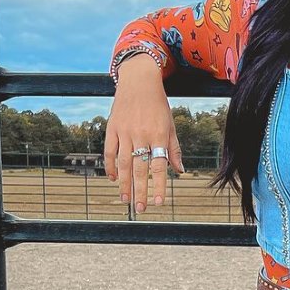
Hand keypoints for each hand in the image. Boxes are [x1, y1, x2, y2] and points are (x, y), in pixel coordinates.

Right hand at [104, 54, 185, 210]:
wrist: (138, 80)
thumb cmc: (158, 105)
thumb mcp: (170, 125)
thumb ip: (174, 149)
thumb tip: (180, 171)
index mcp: (159, 135)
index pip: (160, 166)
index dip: (160, 186)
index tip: (159, 203)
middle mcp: (142, 135)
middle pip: (140, 169)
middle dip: (140, 191)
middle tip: (140, 209)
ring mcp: (125, 131)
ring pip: (124, 163)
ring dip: (124, 184)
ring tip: (125, 199)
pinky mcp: (112, 127)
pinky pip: (110, 151)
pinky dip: (111, 166)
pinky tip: (113, 178)